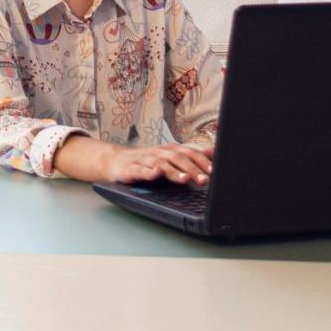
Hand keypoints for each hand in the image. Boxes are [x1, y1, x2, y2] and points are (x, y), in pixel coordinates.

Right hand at [53, 133, 213, 184]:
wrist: (116, 161)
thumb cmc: (146, 162)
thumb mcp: (170, 159)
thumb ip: (192, 157)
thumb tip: (214, 152)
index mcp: (170, 150)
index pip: (189, 153)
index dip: (202, 162)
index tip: (214, 171)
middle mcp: (159, 153)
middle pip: (177, 158)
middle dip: (192, 169)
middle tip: (204, 180)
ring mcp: (145, 160)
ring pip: (161, 164)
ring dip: (174, 172)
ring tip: (185, 179)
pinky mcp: (131, 168)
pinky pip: (140, 169)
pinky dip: (148, 172)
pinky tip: (155, 174)